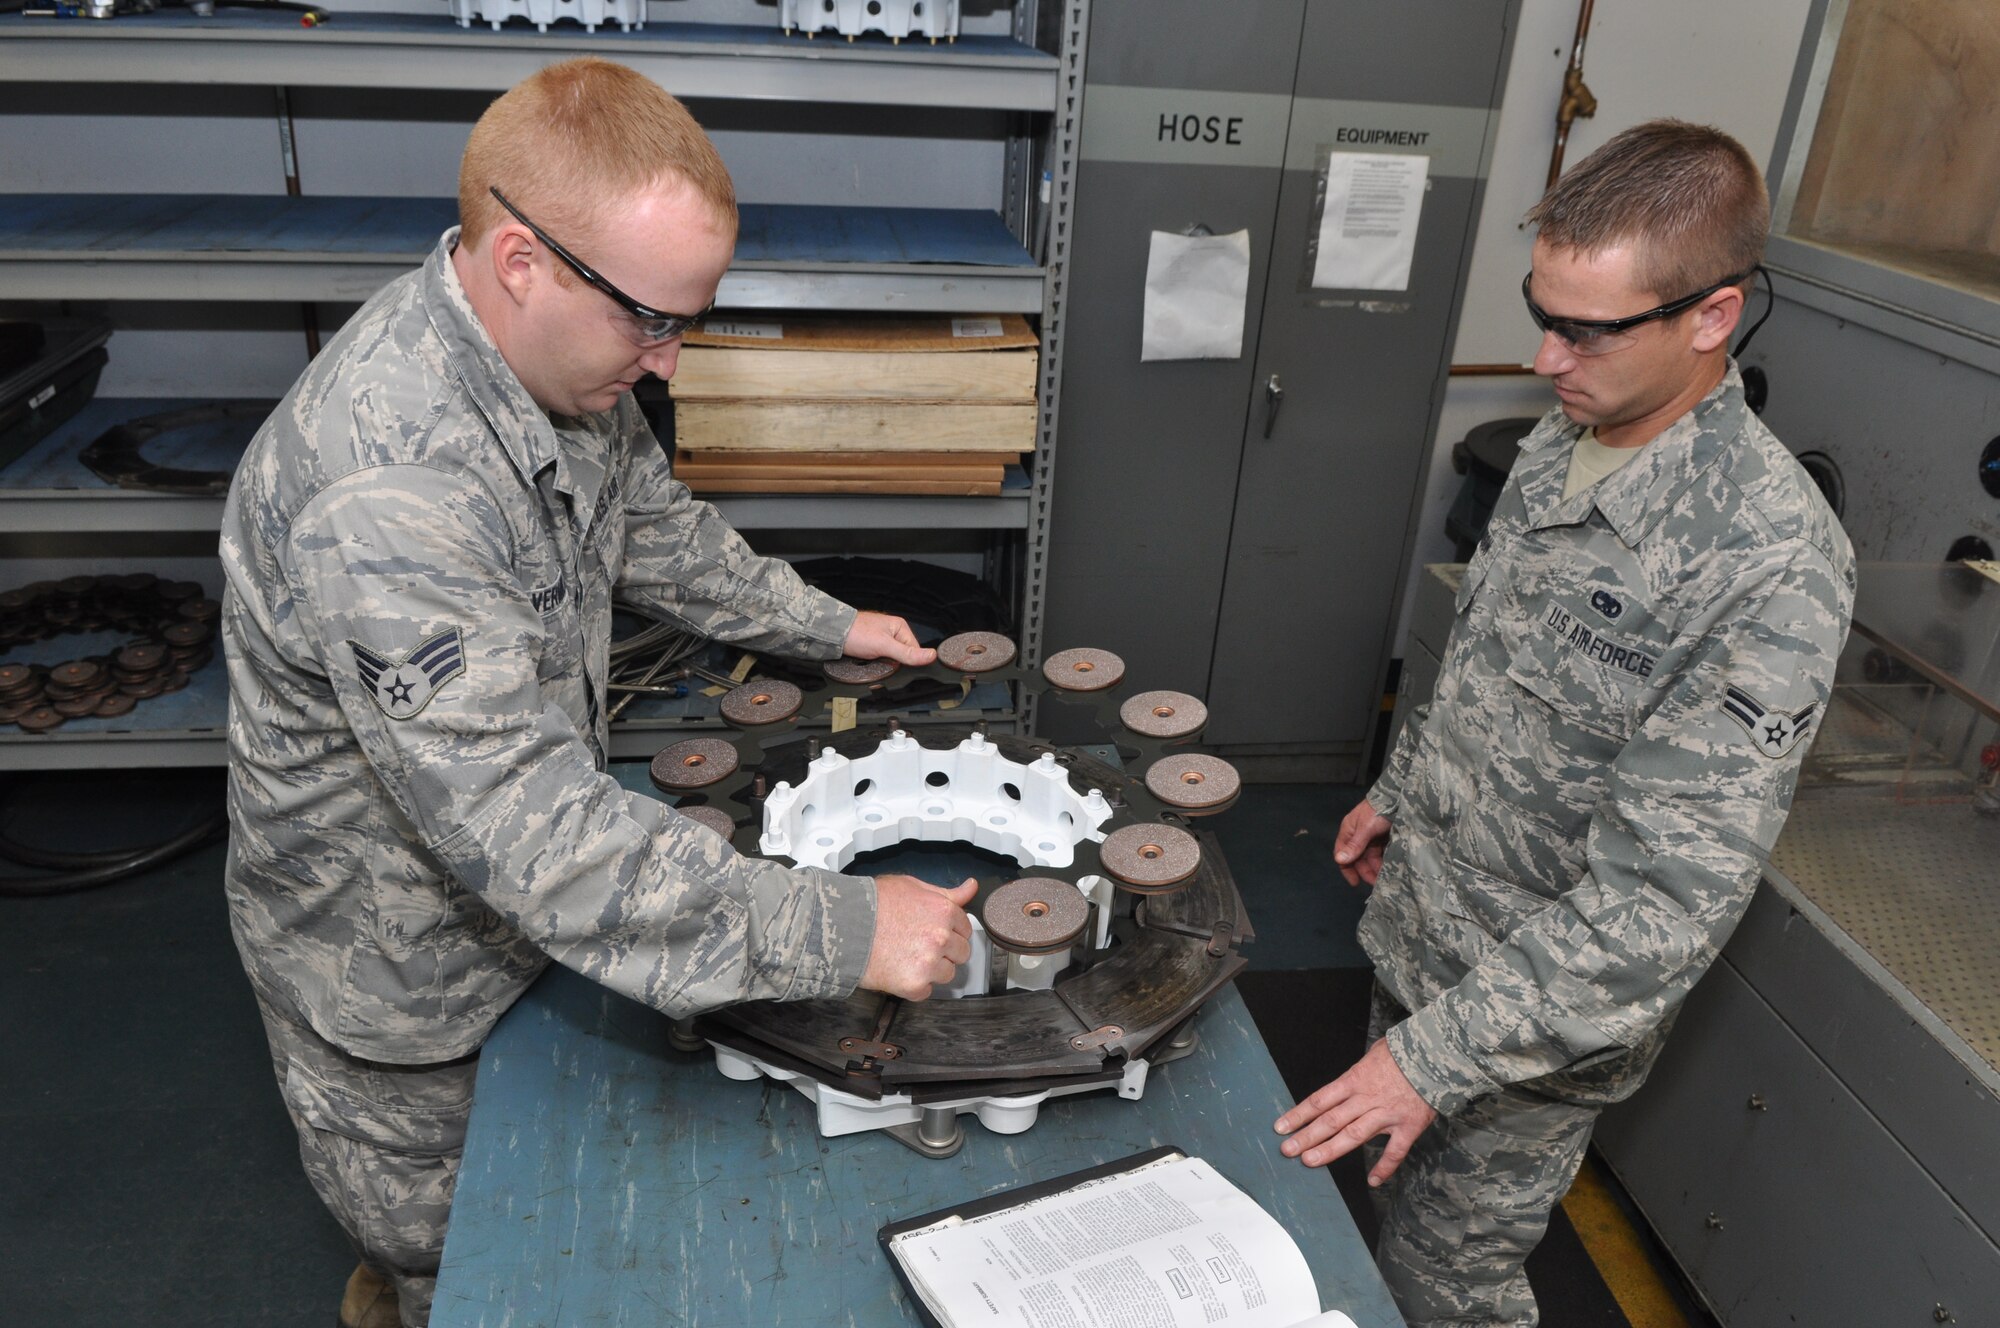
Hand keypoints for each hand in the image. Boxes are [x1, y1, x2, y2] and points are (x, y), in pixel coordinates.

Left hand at [842, 611, 935, 665]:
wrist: (831, 633)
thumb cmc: (856, 633)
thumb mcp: (885, 646)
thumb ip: (908, 653)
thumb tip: (931, 655)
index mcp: (900, 627)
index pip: (914, 650)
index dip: (906, 661)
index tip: (895, 663)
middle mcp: (892, 632)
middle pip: (902, 656)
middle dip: (892, 663)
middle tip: (880, 661)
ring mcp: (881, 639)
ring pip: (889, 660)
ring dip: (882, 664)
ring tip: (870, 659)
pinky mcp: (871, 646)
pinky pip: (879, 659)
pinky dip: (874, 663)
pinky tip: (867, 660)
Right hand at [861, 875, 975, 1000]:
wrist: (842, 926)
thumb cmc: (871, 903)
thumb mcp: (911, 886)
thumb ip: (946, 892)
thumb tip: (971, 887)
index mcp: (943, 911)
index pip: (965, 928)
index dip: (949, 930)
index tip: (934, 931)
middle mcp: (941, 938)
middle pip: (961, 953)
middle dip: (945, 950)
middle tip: (919, 945)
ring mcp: (929, 963)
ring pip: (946, 974)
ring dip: (932, 969)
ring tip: (906, 956)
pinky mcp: (915, 985)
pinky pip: (926, 991)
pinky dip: (914, 985)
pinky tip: (899, 969)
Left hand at [1274, 1037, 1436, 1185]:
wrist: (1438, 1054)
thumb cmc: (1404, 1051)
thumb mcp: (1373, 1053)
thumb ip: (1357, 1074)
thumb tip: (1345, 1083)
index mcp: (1355, 1079)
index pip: (1320, 1100)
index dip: (1298, 1114)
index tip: (1281, 1127)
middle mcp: (1366, 1099)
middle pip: (1330, 1120)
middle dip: (1306, 1136)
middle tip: (1287, 1150)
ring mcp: (1387, 1114)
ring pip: (1353, 1136)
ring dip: (1330, 1150)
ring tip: (1309, 1161)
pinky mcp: (1408, 1126)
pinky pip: (1395, 1151)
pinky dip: (1384, 1167)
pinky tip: (1373, 1181)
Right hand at [1334, 797, 1389, 886]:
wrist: (1398, 798)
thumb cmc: (1378, 811)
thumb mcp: (1366, 828)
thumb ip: (1354, 845)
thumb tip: (1339, 860)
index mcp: (1349, 831)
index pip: (1343, 853)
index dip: (1347, 868)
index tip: (1355, 883)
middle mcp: (1358, 835)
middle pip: (1358, 858)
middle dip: (1365, 870)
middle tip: (1375, 882)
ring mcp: (1371, 836)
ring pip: (1370, 857)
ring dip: (1375, 867)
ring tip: (1384, 876)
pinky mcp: (1383, 837)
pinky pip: (1380, 853)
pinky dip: (1383, 861)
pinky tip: (1388, 867)